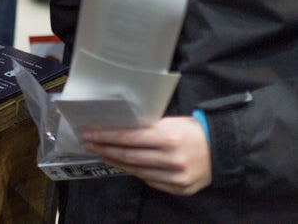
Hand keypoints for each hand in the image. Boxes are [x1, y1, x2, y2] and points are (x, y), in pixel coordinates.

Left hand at [83, 116, 211, 195]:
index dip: (106, 136)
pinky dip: (135, 173)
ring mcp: (176, 176)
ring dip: (116, 162)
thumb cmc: (191, 131)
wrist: (222, 150)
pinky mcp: (180, 188)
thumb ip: (147, 128)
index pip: (128, 138)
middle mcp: (171, 158)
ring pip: (137, 171)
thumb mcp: (170, 122)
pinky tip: (124, 166)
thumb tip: (117, 128)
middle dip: (105, 148)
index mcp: (168, 137)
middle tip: (89, 143)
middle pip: (129, 156)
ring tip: (102, 154)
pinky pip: (151, 181)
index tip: (90, 133)